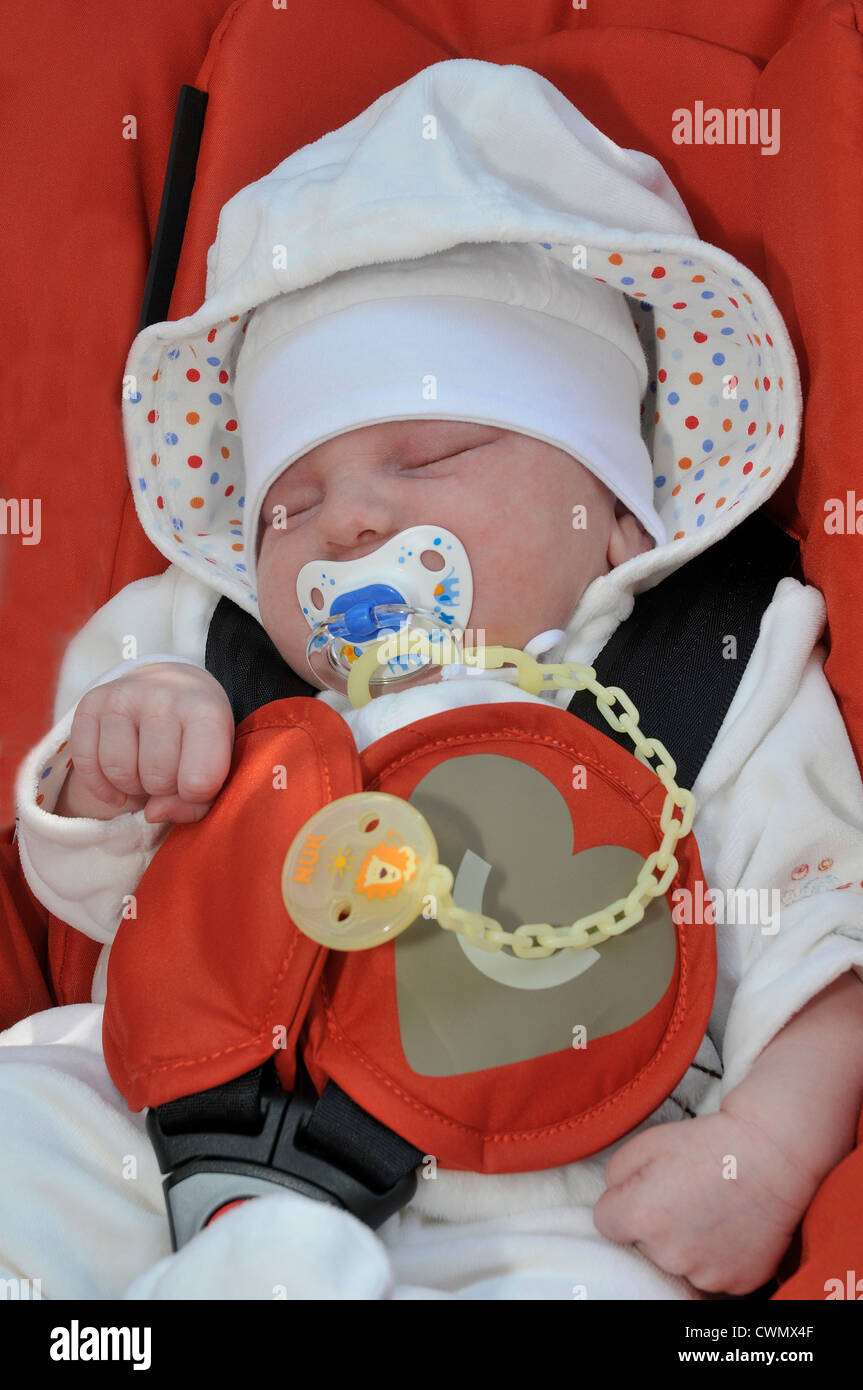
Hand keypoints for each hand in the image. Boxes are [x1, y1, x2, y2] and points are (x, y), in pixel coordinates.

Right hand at [62, 662, 234, 823]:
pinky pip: (85, 763)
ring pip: (118, 771)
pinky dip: (100, 785)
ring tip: (144, 772)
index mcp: (206, 711)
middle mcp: (164, 696)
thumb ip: (197, 804)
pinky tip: (117, 783)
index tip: (195, 782)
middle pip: (156, 777)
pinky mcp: (91, 702)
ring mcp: (123, 696)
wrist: (175, 686)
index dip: (194, 796)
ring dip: (130, 786)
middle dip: (162, 789)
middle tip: (168, 774)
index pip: (198, 781)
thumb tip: (152, 813)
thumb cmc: (200, 737)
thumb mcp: (217, 767)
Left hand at [593, 1109, 816, 1294]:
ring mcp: (706, 1273)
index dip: (624, 1202)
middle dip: (656, 1225)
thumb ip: (615, 1175)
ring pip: (679, 1263)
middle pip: (644, 1246)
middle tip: (685, 1194)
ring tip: (711, 1209)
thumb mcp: (647, 1141)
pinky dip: (717, 1257)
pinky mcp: (737, 1284)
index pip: (607, 1223)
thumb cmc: (709, 1143)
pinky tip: (730, 1227)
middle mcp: (670, 1254)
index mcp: (641, 1217)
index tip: (645, 1190)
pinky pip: (712, 1274)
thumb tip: (614, 1197)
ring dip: (686, 1244)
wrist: (771, 1155)